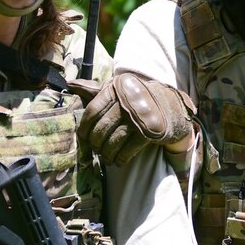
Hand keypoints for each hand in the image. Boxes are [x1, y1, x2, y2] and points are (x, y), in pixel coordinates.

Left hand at [79, 71, 196, 166]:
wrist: (174, 108)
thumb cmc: (139, 99)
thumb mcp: (119, 91)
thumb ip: (95, 90)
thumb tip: (70, 84)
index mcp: (118, 87)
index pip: (93, 109)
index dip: (85, 127)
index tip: (84, 137)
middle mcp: (129, 99)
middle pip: (102, 127)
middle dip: (96, 143)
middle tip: (96, 149)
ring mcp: (140, 115)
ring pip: (114, 140)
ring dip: (107, 153)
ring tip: (107, 157)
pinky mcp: (151, 131)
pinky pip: (128, 150)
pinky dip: (121, 158)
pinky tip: (118, 160)